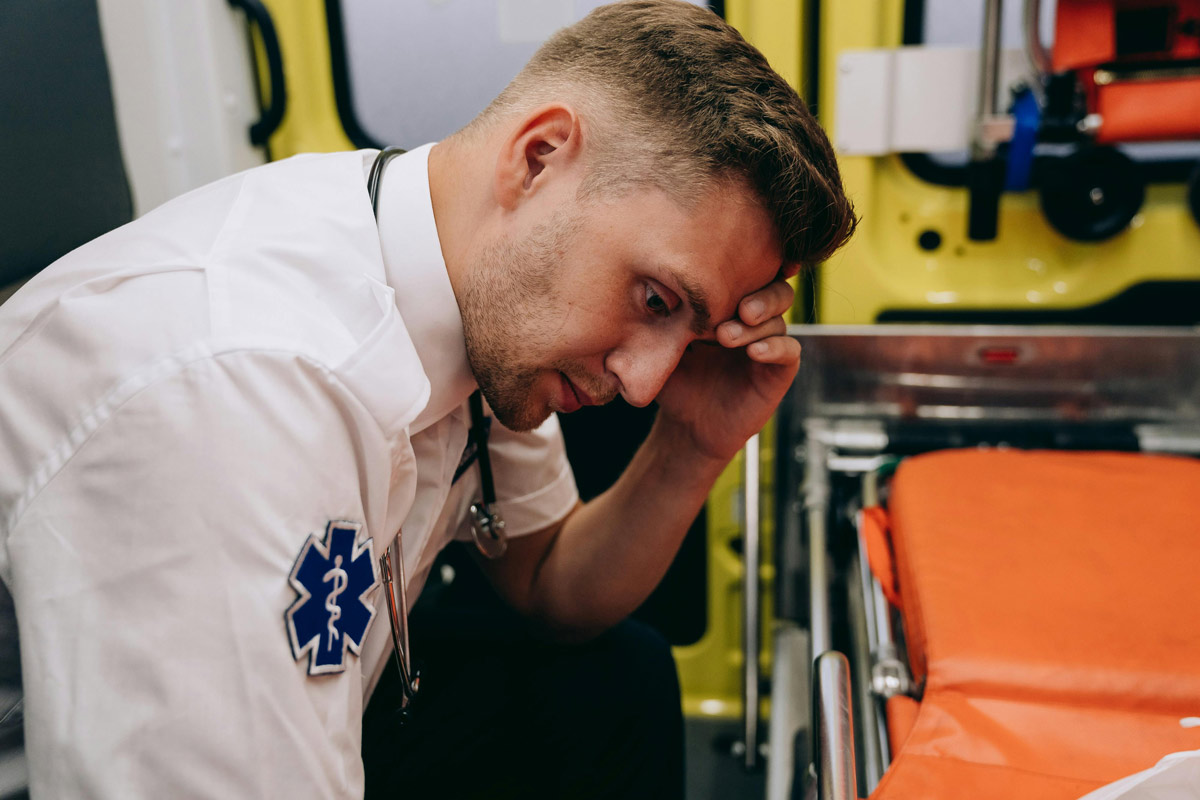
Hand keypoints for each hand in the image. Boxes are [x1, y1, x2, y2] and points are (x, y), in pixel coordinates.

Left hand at [654, 270, 801, 462]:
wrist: (687, 424)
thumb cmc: (675, 379)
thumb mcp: (664, 345)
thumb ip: (665, 317)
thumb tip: (646, 283)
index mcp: (731, 305)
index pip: (748, 275)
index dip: (741, 271)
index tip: (716, 276)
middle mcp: (754, 320)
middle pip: (775, 288)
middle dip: (760, 295)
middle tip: (739, 308)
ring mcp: (769, 344)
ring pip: (778, 320)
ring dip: (755, 326)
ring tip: (726, 336)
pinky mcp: (779, 371)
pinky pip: (789, 351)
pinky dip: (775, 348)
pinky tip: (754, 352)